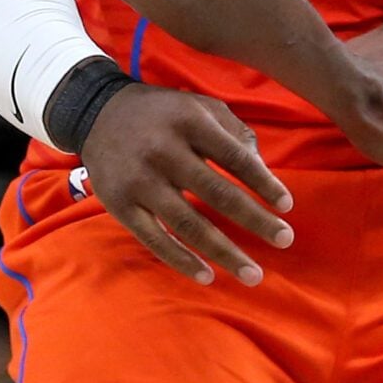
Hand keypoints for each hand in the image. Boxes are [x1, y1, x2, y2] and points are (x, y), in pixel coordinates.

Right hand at [80, 85, 292, 285]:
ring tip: (253, 274)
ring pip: (188, 224)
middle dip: (256, 221)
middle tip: (285, 240)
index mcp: (189, 123)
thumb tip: (263, 171)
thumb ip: (235, 132)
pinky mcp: (119, 205)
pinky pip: (154, 240)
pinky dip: (182, 260)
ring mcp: (139, 181)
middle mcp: (163, 151)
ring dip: (224, 252)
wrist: (96, 112)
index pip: (235, 158)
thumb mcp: (199, 106)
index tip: (287, 206)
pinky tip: (207, 275)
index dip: (264, 184)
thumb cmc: (161, 113)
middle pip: (217, 194)